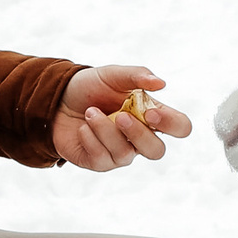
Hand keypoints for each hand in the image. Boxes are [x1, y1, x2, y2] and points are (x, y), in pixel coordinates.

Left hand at [52, 67, 195, 170]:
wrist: (58, 98)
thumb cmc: (91, 87)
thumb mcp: (112, 75)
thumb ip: (136, 76)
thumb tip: (160, 83)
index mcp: (151, 115)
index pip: (179, 127)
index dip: (171, 124)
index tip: (150, 111)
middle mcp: (139, 137)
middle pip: (157, 151)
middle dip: (138, 134)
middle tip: (121, 116)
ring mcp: (120, 152)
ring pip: (125, 155)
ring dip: (105, 131)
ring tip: (90, 112)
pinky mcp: (99, 162)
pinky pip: (102, 159)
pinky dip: (90, 139)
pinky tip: (82, 127)